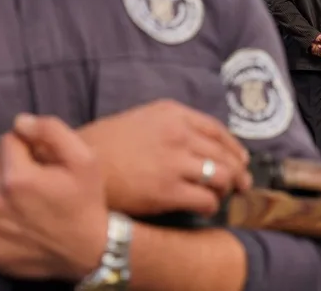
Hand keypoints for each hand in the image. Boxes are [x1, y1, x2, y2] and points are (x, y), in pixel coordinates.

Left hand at [0, 115, 106, 281]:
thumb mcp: (84, 159)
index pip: (8, 140)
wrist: (88, 250)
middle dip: (6, 157)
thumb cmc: (86, 202)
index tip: (35, 153)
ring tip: (3, 180)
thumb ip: (52, 130)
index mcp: (21, 178)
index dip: (24, 142)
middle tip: (24, 169)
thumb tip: (19, 122)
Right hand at [77, 100, 249, 216]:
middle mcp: (178, 134)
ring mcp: (175, 162)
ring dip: (226, 189)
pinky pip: (207, 200)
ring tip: (221, 197)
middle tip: (242, 184)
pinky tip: (204, 208)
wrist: (78, 164)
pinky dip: (211, 206)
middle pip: (225, 154)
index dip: (233, 147)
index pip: (216, 130)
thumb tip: (195, 144)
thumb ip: (168, 126)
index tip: (241, 158)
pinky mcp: (170, 190)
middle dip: (238, 172)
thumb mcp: (138, 120)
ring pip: (222, 177)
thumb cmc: (103, 145)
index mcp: (171, 113)